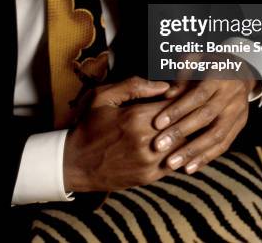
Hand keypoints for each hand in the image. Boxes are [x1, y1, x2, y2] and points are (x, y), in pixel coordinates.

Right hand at [63, 76, 185, 192]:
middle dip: (185, 113)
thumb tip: (163, 85)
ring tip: (182, 123)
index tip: (180, 92)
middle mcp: (145, 140)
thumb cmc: (88, 125)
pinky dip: (178, 151)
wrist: (75, 163)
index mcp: (135, 117)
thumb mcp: (102, 97)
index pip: (173, 103)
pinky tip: (173, 142)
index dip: (180, 96)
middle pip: (181, 123)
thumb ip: (133, 86)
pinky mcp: (149, 176)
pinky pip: (175, 161)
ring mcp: (148, 161)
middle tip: (186, 106)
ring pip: (182, 143)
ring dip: (184, 133)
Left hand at [151, 63, 255, 174]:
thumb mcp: (196, 59)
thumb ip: (182, 74)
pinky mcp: (240, 126)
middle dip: (181, 133)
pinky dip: (206, 157)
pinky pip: (224, 145)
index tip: (157, 123)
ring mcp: (238, 112)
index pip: (197, 96)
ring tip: (172, 163)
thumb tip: (167, 95)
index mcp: (220, 77)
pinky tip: (189, 167)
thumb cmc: (210, 63)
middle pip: (206, 118)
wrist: (242, 69)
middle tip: (159, 146)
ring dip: (193, 152)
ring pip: (217, 136)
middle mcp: (232, 96)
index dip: (178, 109)